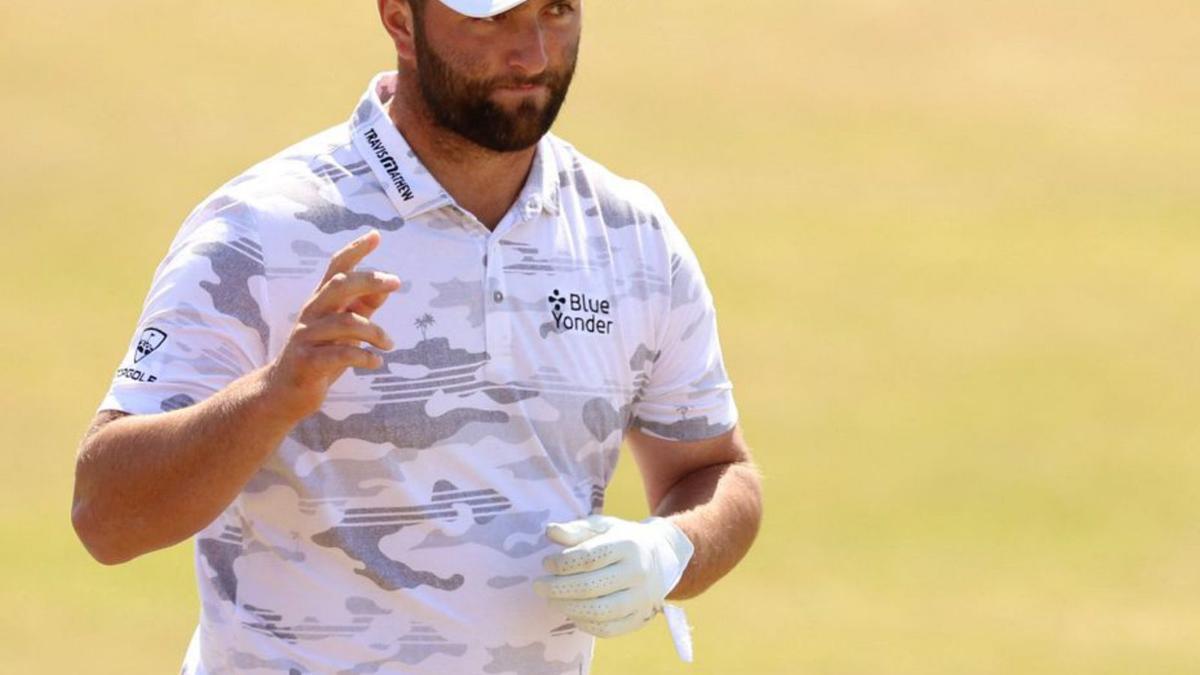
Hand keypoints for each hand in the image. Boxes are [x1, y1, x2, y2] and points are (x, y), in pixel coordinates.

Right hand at [264, 230, 400, 420]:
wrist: (283, 394)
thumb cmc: (319, 357)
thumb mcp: (342, 331)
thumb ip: (360, 309)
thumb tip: (384, 289)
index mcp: (320, 303)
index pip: (335, 268)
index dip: (354, 251)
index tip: (375, 235)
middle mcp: (311, 314)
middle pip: (338, 285)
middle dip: (369, 280)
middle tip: (396, 283)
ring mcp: (306, 337)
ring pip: (345, 322)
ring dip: (375, 332)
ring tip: (389, 345)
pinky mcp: (307, 362)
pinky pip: (340, 354)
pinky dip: (363, 357)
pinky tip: (376, 363)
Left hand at [533, 515, 693, 638]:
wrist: (661, 556)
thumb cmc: (622, 539)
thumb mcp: (602, 526)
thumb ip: (576, 529)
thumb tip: (551, 531)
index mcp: (629, 545)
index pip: (589, 558)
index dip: (562, 563)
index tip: (546, 564)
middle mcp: (639, 573)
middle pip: (591, 587)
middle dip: (558, 589)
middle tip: (539, 586)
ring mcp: (642, 599)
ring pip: (600, 611)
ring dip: (569, 608)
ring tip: (551, 601)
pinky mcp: (640, 619)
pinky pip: (609, 629)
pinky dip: (585, 624)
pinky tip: (571, 613)